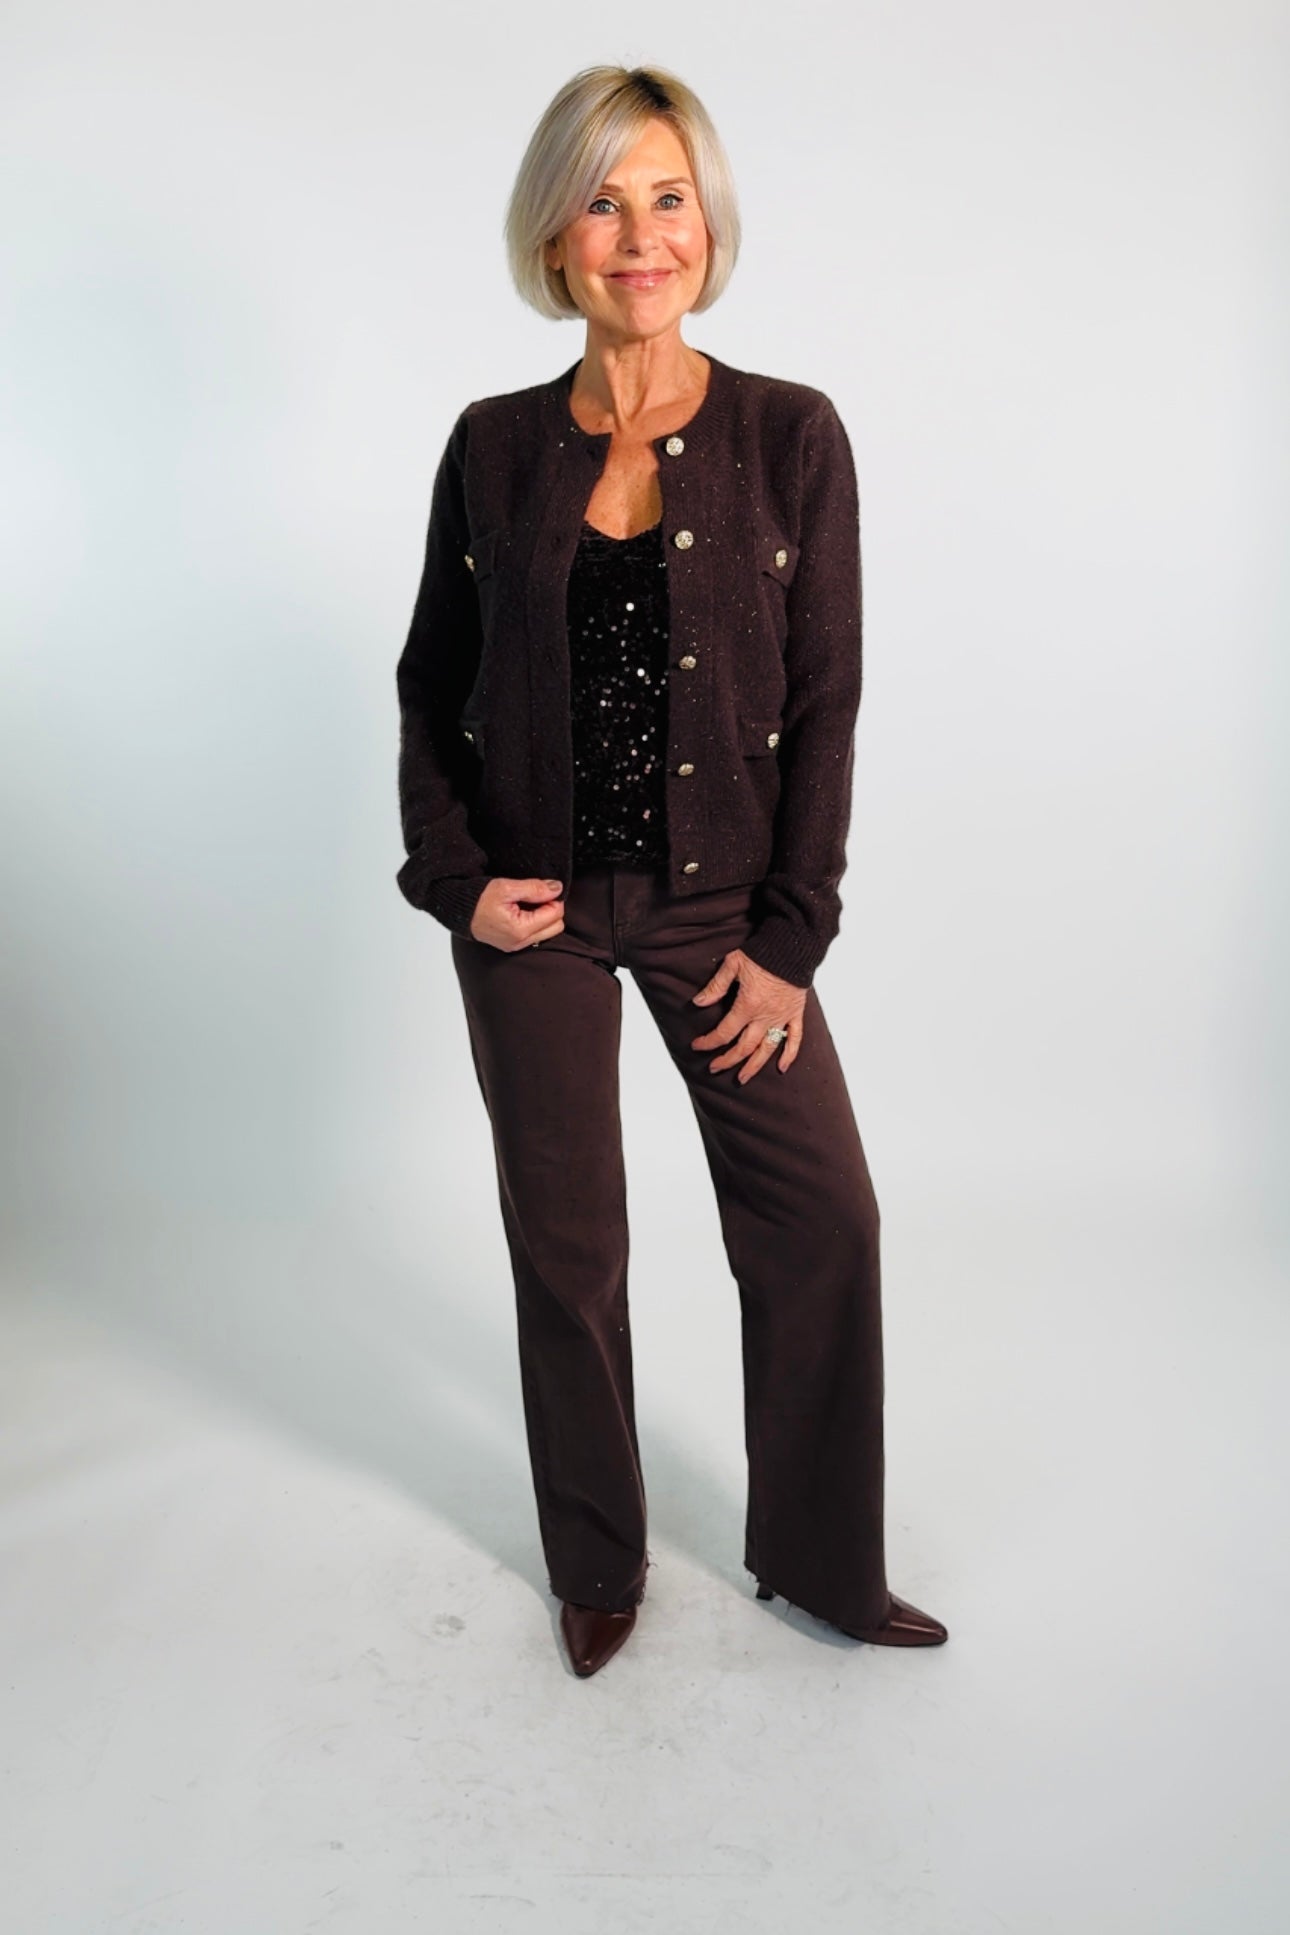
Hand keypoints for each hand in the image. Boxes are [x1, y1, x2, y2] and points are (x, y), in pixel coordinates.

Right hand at [470, 877, 564, 951]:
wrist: (458, 910)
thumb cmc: (478, 899)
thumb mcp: (507, 887)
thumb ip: (535, 888)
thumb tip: (557, 888)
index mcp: (520, 929)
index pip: (555, 914)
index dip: (553, 898)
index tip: (540, 889)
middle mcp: (520, 942)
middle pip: (556, 927)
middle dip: (551, 909)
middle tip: (535, 897)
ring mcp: (516, 946)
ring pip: (548, 932)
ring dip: (543, 917)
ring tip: (526, 904)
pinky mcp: (512, 946)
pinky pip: (536, 936)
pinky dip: (535, 924)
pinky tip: (522, 912)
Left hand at [690, 948, 806, 1079]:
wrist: (792, 945)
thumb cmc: (762, 952)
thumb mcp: (733, 965)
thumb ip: (716, 986)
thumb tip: (698, 1003)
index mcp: (747, 1005)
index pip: (725, 1032)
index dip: (709, 1042)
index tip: (697, 1046)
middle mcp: (765, 1017)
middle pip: (744, 1047)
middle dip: (727, 1060)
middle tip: (715, 1068)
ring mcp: (782, 1017)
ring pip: (767, 1049)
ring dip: (754, 1066)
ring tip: (743, 1078)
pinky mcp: (796, 1013)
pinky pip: (794, 1038)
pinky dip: (789, 1054)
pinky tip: (781, 1068)